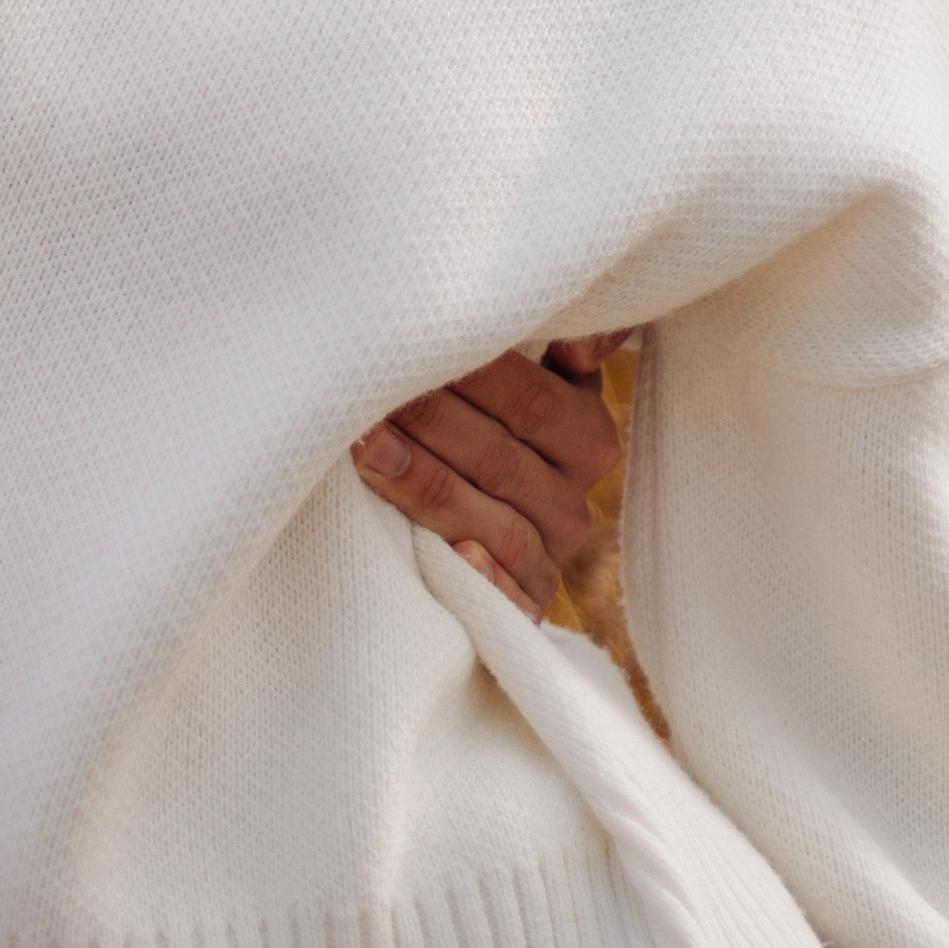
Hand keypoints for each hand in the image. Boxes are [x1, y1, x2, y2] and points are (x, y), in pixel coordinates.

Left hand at [349, 334, 637, 622]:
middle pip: (499, 459)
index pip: (529, 402)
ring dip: (425, 485)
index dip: (467, 373)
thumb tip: (579, 338)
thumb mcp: (523, 382)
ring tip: (363, 448)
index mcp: (585, 437)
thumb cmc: (481, 430)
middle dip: (428, 420)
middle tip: (364, 388)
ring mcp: (547, 559)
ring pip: (493, 525)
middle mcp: (572, 502)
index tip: (406, 343)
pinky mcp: (520, 609)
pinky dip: (479, 577)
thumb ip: (553, 343)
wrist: (465, 535)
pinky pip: (506, 599)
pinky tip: (443, 553)